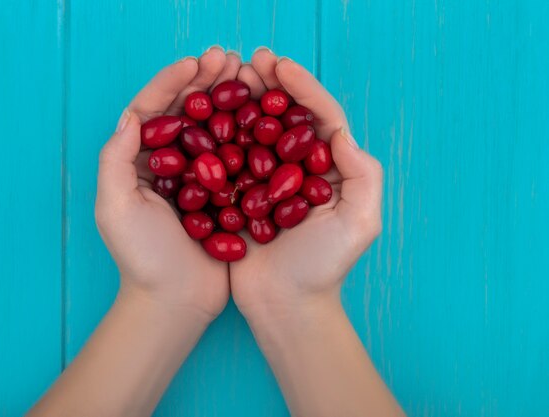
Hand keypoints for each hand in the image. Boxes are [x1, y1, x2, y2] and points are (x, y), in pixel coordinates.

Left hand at [95, 47, 242, 321]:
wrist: (175, 301)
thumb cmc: (141, 259)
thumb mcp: (115, 209)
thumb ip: (115, 160)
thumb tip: (131, 115)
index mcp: (139, 162)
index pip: (153, 110)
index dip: (172, 82)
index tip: (195, 63)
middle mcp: (169, 164)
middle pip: (187, 112)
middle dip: (206, 82)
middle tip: (229, 58)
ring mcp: (199, 177)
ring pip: (215, 128)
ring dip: (230, 99)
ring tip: (249, 75)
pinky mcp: (225, 193)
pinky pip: (237, 156)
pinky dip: (249, 133)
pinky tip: (266, 114)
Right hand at [231, 49, 383, 319]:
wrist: (284, 304)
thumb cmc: (324, 268)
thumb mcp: (360, 224)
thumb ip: (363, 176)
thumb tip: (340, 132)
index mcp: (329, 168)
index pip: (318, 117)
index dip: (302, 87)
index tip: (281, 65)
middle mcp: (298, 168)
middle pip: (284, 117)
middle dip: (269, 85)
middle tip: (249, 60)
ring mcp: (267, 179)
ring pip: (255, 130)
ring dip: (243, 100)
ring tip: (227, 75)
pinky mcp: (239, 193)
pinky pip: (229, 157)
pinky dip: (219, 133)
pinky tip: (206, 113)